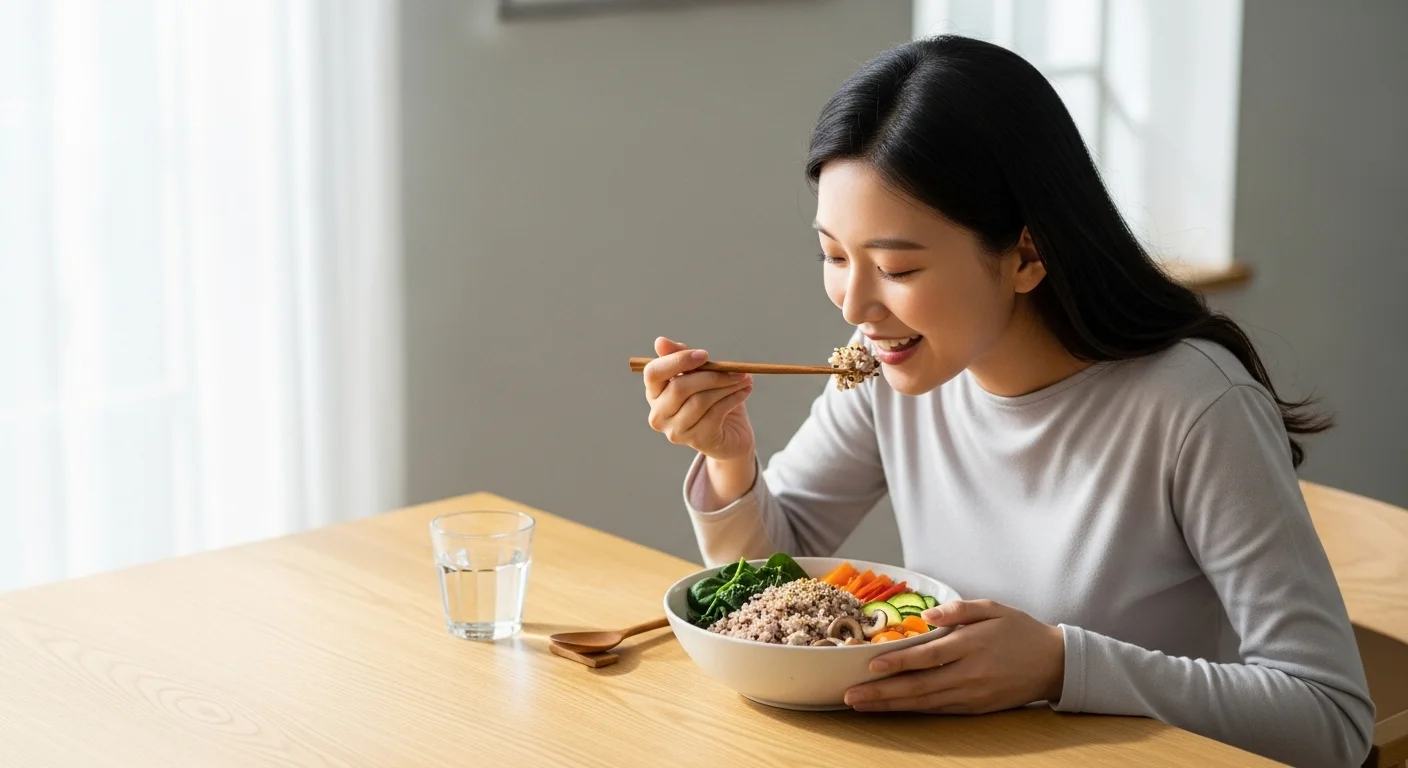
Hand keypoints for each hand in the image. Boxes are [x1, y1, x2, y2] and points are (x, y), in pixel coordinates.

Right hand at [643, 337, 755, 461]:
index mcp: (654, 394)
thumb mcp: (699, 375)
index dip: (677, 361)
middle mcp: (659, 415)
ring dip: (727, 386)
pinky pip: (715, 413)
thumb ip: (682, 358)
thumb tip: (660, 341)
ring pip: (700, 400)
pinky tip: (745, 391)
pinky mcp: (697, 441)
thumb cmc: (712, 400)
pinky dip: (733, 398)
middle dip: (711, 375)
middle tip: (737, 369)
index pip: (653, 373)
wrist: (730, 435)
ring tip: (745, 378)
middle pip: (680, 387)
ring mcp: (676, 431)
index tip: (705, 355)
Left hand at [844, 599, 1065, 713]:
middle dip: (882, 692)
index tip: (870, 665)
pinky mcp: (975, 708)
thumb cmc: (1020, 631)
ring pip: (924, 703)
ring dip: (890, 705)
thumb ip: (959, 610)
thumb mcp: (993, 608)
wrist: (1055, 664)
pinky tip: (891, 708)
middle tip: (851, 695)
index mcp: (972, 645)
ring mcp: (972, 695)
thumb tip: (927, 616)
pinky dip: (912, 711)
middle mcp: (970, 674)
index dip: (898, 663)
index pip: (927, 656)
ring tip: (861, 705)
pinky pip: (938, 711)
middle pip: (919, 686)